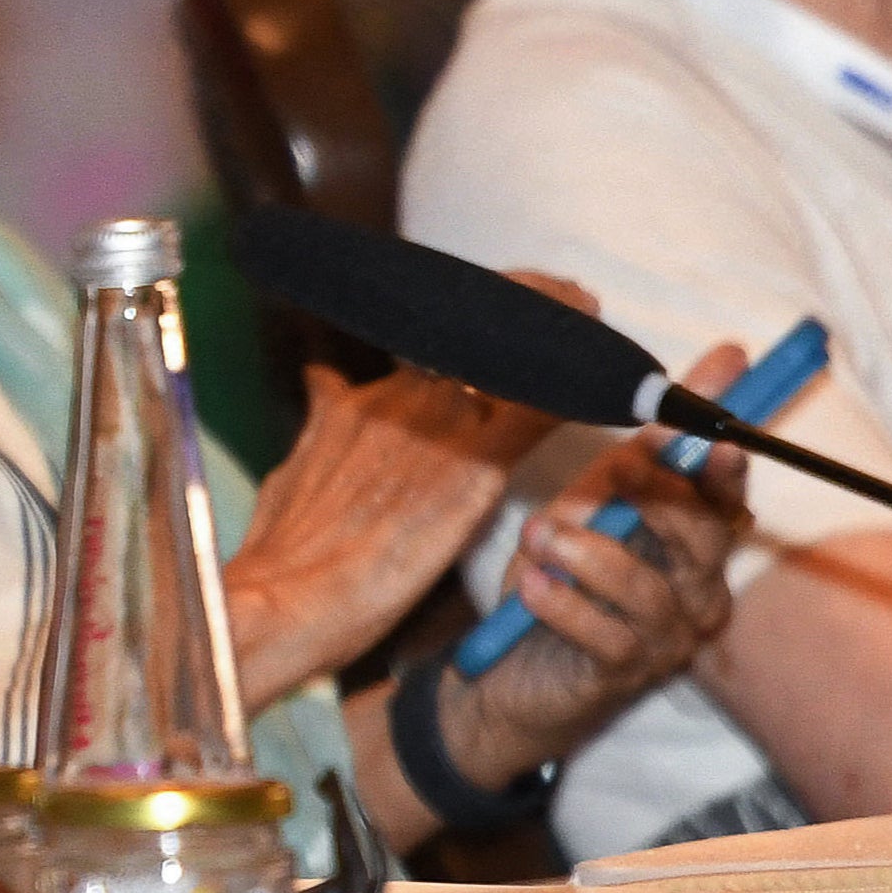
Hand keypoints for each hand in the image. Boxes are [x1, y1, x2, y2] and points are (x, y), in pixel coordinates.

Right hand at [222, 281, 607, 701]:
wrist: (288, 594)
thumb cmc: (282, 554)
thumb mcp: (289, 475)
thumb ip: (320, 427)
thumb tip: (320, 387)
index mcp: (354, 403)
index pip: (419, 339)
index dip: (463, 319)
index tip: (496, 304)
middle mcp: (398, 398)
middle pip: (469, 334)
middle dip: (518, 309)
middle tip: (561, 298)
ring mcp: (439, 425)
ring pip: (509, 360)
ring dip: (549, 336)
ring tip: (583, 310)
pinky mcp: (479, 464)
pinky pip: (541, 409)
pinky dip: (576, 389)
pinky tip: (609, 379)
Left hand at [437, 339, 756, 784]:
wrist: (508, 674)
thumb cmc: (559, 582)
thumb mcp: (587, 508)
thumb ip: (632, 457)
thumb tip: (695, 377)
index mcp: (692, 548)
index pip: (724, 501)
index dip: (721, 468)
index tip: (709, 434)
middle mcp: (695, 595)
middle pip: (704, 540)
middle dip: (662, 496)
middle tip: (619, 467)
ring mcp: (664, 640)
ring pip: (648, 589)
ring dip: (590, 553)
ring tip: (540, 534)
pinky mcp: (622, 675)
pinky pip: (605, 635)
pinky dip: (565, 604)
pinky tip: (533, 586)